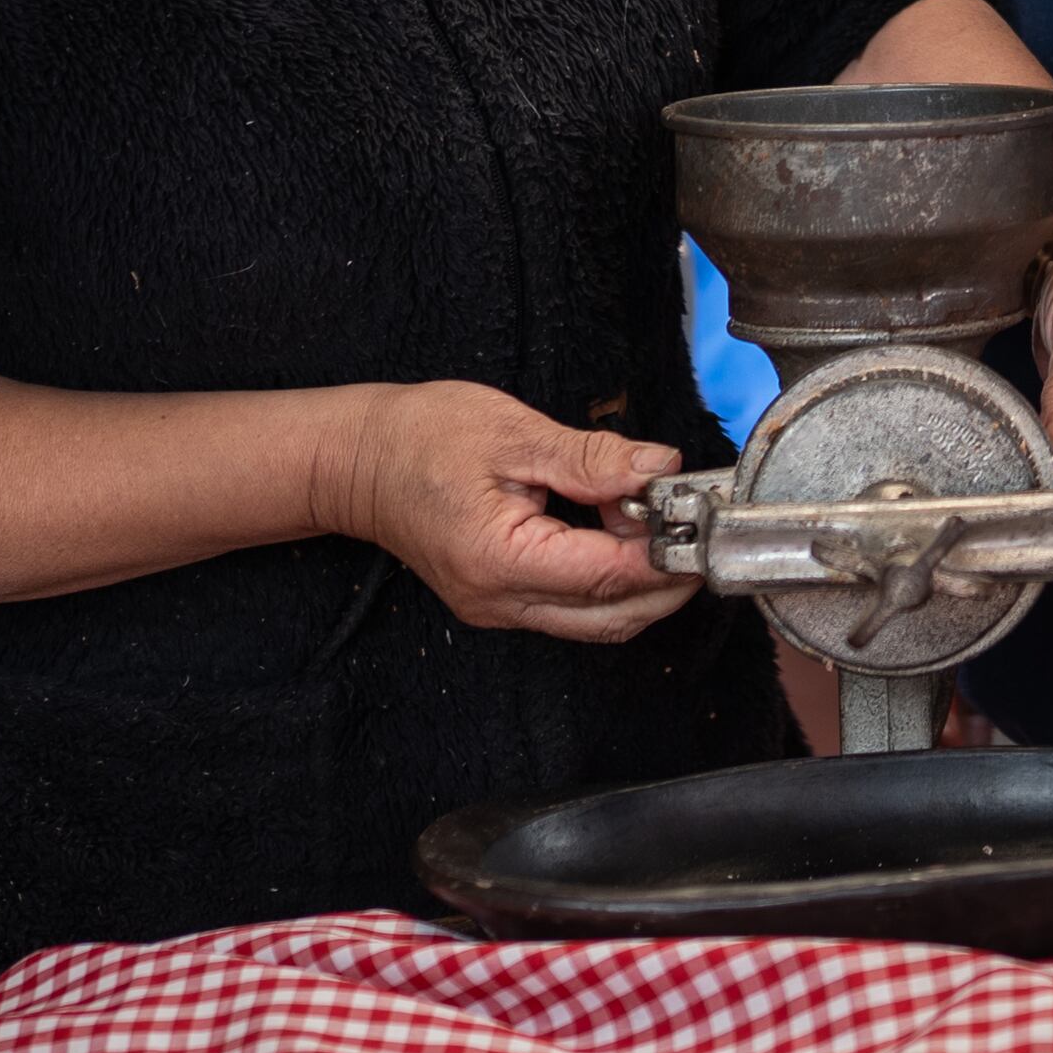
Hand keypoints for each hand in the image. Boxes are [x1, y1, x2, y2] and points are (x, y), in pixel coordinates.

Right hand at [316, 381, 700, 642]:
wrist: (355, 461)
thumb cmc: (420, 438)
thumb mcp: (512, 432)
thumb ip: (591, 458)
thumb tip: (658, 466)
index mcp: (501, 560)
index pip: (609, 574)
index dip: (665, 552)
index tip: (698, 518)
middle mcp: (500, 601)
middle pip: (613, 616)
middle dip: (666, 578)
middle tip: (690, 521)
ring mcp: (498, 609)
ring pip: (597, 620)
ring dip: (638, 579)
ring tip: (647, 514)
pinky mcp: (499, 602)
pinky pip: (572, 607)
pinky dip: (606, 576)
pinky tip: (613, 526)